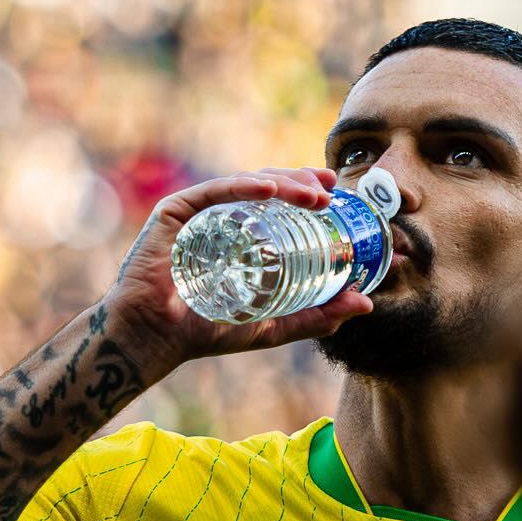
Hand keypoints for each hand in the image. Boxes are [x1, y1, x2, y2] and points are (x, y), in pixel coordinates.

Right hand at [101, 166, 373, 371]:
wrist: (156, 338)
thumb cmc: (206, 331)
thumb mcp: (272, 325)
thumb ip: (316, 316)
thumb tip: (365, 304)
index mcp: (241, 236)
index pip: (279, 204)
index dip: (308, 192)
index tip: (337, 194)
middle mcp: (221, 218)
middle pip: (267, 187)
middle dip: (302, 182)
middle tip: (330, 191)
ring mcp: (199, 212)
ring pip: (246, 183)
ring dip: (284, 182)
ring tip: (312, 194)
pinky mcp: (176, 211)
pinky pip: (213, 191)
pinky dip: (243, 186)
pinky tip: (270, 189)